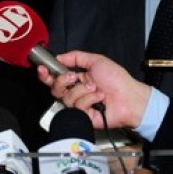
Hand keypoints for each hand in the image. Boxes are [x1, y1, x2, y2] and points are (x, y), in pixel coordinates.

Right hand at [35, 50, 149, 130]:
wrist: (129, 97)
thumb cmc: (117, 79)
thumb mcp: (97, 61)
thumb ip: (76, 57)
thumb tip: (59, 57)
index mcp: (77, 79)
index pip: (56, 78)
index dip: (46, 75)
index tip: (43, 69)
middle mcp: (76, 93)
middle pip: (55, 89)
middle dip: (62, 81)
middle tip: (74, 77)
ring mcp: (79, 106)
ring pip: (66, 98)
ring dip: (82, 90)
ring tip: (97, 89)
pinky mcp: (83, 117)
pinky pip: (77, 107)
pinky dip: (90, 100)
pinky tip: (100, 99)